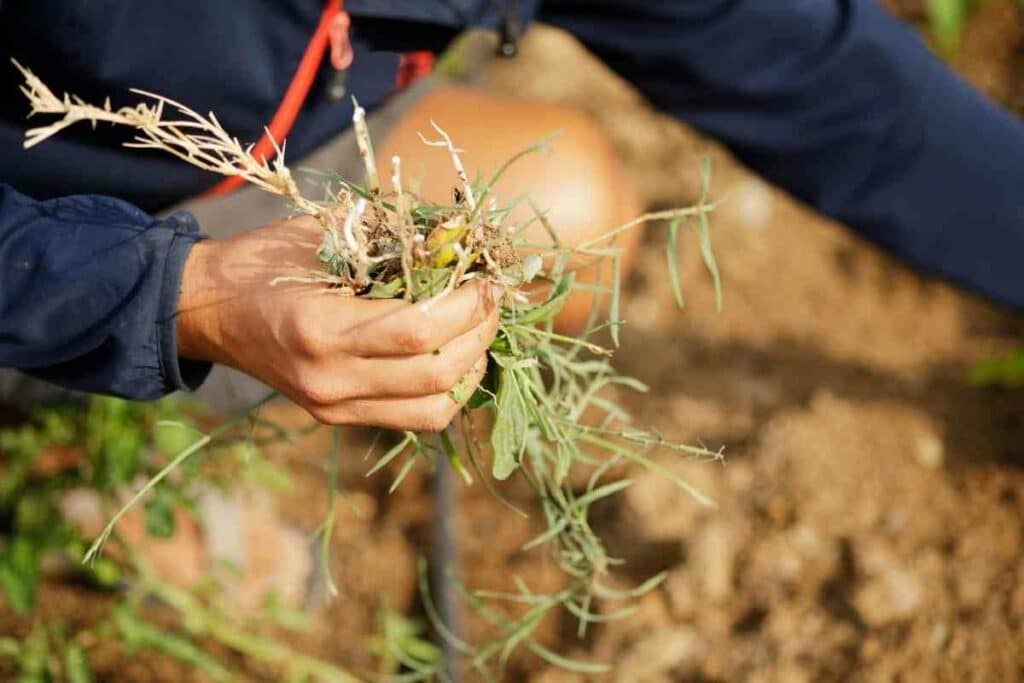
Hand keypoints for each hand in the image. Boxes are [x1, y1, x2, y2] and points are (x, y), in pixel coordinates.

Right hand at [176, 216, 498, 430]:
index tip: (487, 279)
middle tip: (492, 301)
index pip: (420, 332)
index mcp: (321, 328)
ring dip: (471, 371)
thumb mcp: (321, 235)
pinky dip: (446, 390)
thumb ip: (389, 237)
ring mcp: (334, 406)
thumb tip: (458, 235)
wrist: (207, 311)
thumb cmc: (263, 262)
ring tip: (478, 332)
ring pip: (433, 411)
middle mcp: (330, 379)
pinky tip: (453, 355)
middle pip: (437, 376)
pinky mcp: (338, 417)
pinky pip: (412, 417)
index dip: (468, 307)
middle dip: (480, 335)